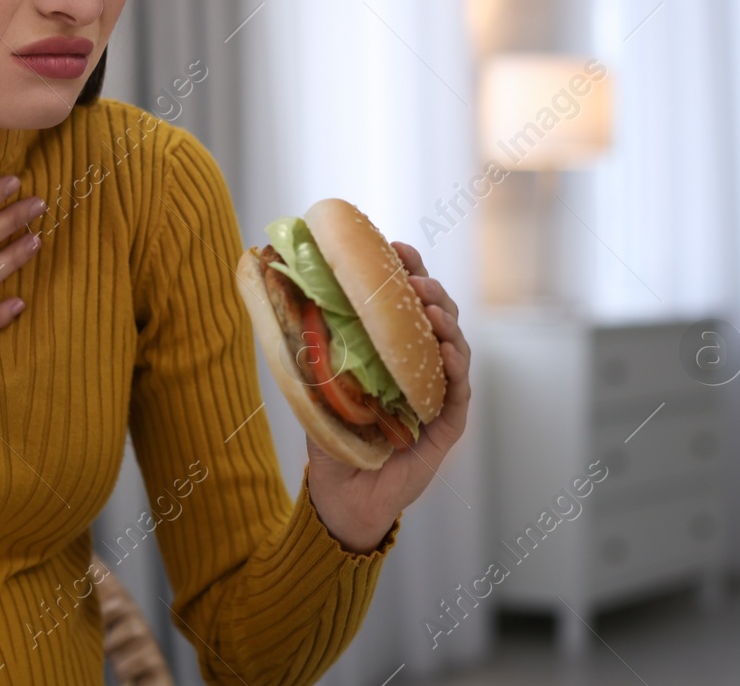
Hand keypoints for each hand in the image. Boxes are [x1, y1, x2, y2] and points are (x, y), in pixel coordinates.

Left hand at [305, 240, 469, 552]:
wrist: (342, 494)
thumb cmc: (331, 437)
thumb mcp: (317, 382)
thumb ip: (312, 345)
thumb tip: (281, 294)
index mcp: (391, 350)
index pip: (405, 301)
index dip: (407, 269)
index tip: (396, 246)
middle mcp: (417, 366)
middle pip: (436, 315)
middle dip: (429, 289)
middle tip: (413, 277)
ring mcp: (436, 393)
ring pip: (453, 345)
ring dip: (444, 321)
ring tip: (428, 306)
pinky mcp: (447, 424)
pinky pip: (458, 389)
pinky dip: (456, 365)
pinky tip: (447, 349)